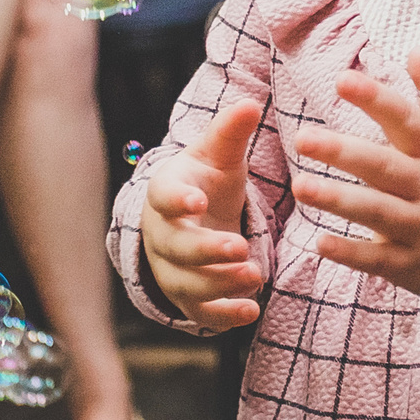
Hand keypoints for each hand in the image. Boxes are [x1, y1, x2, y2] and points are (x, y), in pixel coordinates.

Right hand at [141, 101, 267, 330]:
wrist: (192, 218)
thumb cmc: (205, 180)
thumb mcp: (218, 154)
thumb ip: (232, 131)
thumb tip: (251, 103)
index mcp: (166, 193)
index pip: (164, 197)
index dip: (178, 200)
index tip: (197, 200)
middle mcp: (164, 236)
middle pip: (177, 248)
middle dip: (206, 251)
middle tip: (239, 248)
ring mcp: (174, 270)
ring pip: (188, 284)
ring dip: (220, 283)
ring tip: (255, 277)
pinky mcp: (191, 297)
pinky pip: (202, 313)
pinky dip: (224, 316)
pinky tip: (251, 311)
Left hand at [291, 50, 419, 303]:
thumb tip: (416, 49)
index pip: (406, 120)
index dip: (376, 99)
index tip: (342, 79)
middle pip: (383, 167)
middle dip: (344, 152)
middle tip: (302, 137)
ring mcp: (418, 228)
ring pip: (376, 212)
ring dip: (338, 200)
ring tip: (300, 186)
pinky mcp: (409, 264)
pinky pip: (377, 259)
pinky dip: (350, 253)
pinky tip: (319, 243)